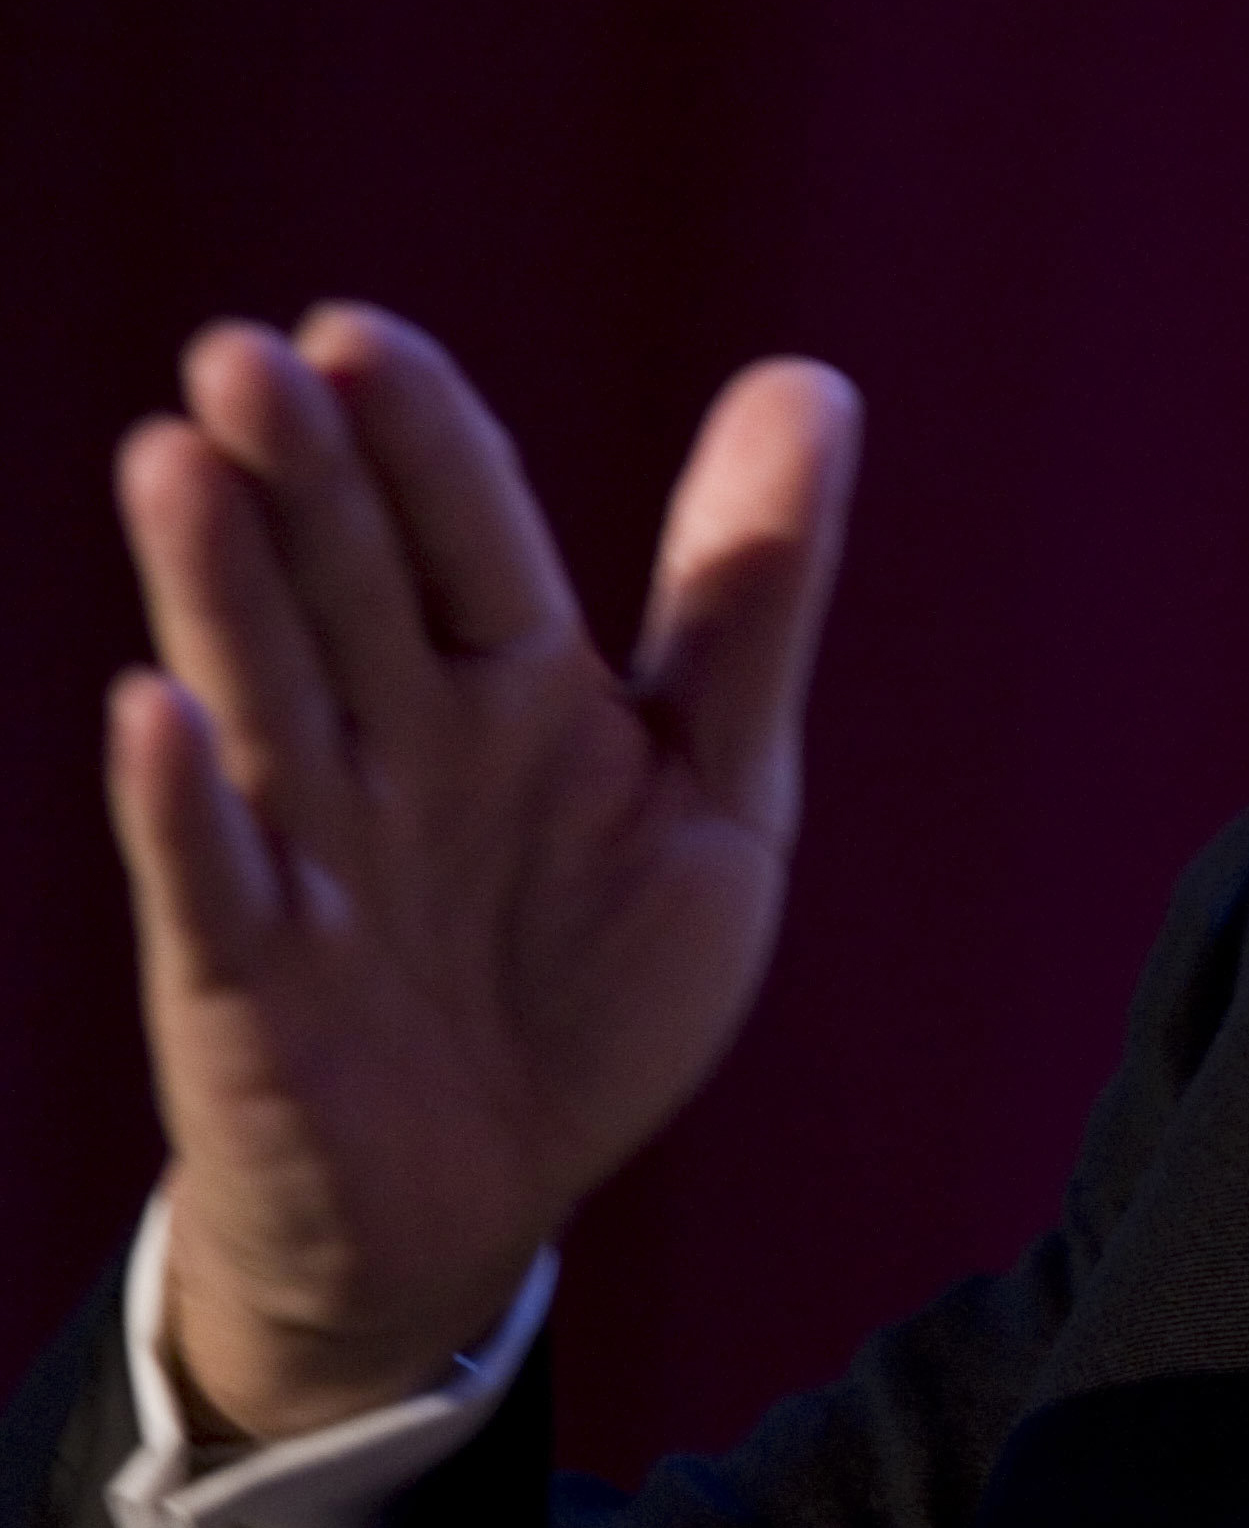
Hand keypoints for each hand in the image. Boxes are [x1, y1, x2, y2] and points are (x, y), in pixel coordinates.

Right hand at [107, 306, 859, 1439]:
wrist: (490, 1191)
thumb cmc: (592, 970)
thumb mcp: (718, 777)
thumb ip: (752, 596)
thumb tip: (812, 378)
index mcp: (512, 683)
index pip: (465, 533)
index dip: (420, 439)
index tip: (356, 336)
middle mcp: (395, 745)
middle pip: (346, 587)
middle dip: (301, 474)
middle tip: (242, 356)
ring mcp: (314, 855)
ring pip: (264, 698)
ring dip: (219, 587)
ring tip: (173, 461)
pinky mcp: (255, 980)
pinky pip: (218, 883)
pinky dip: (185, 804)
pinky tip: (156, 714)